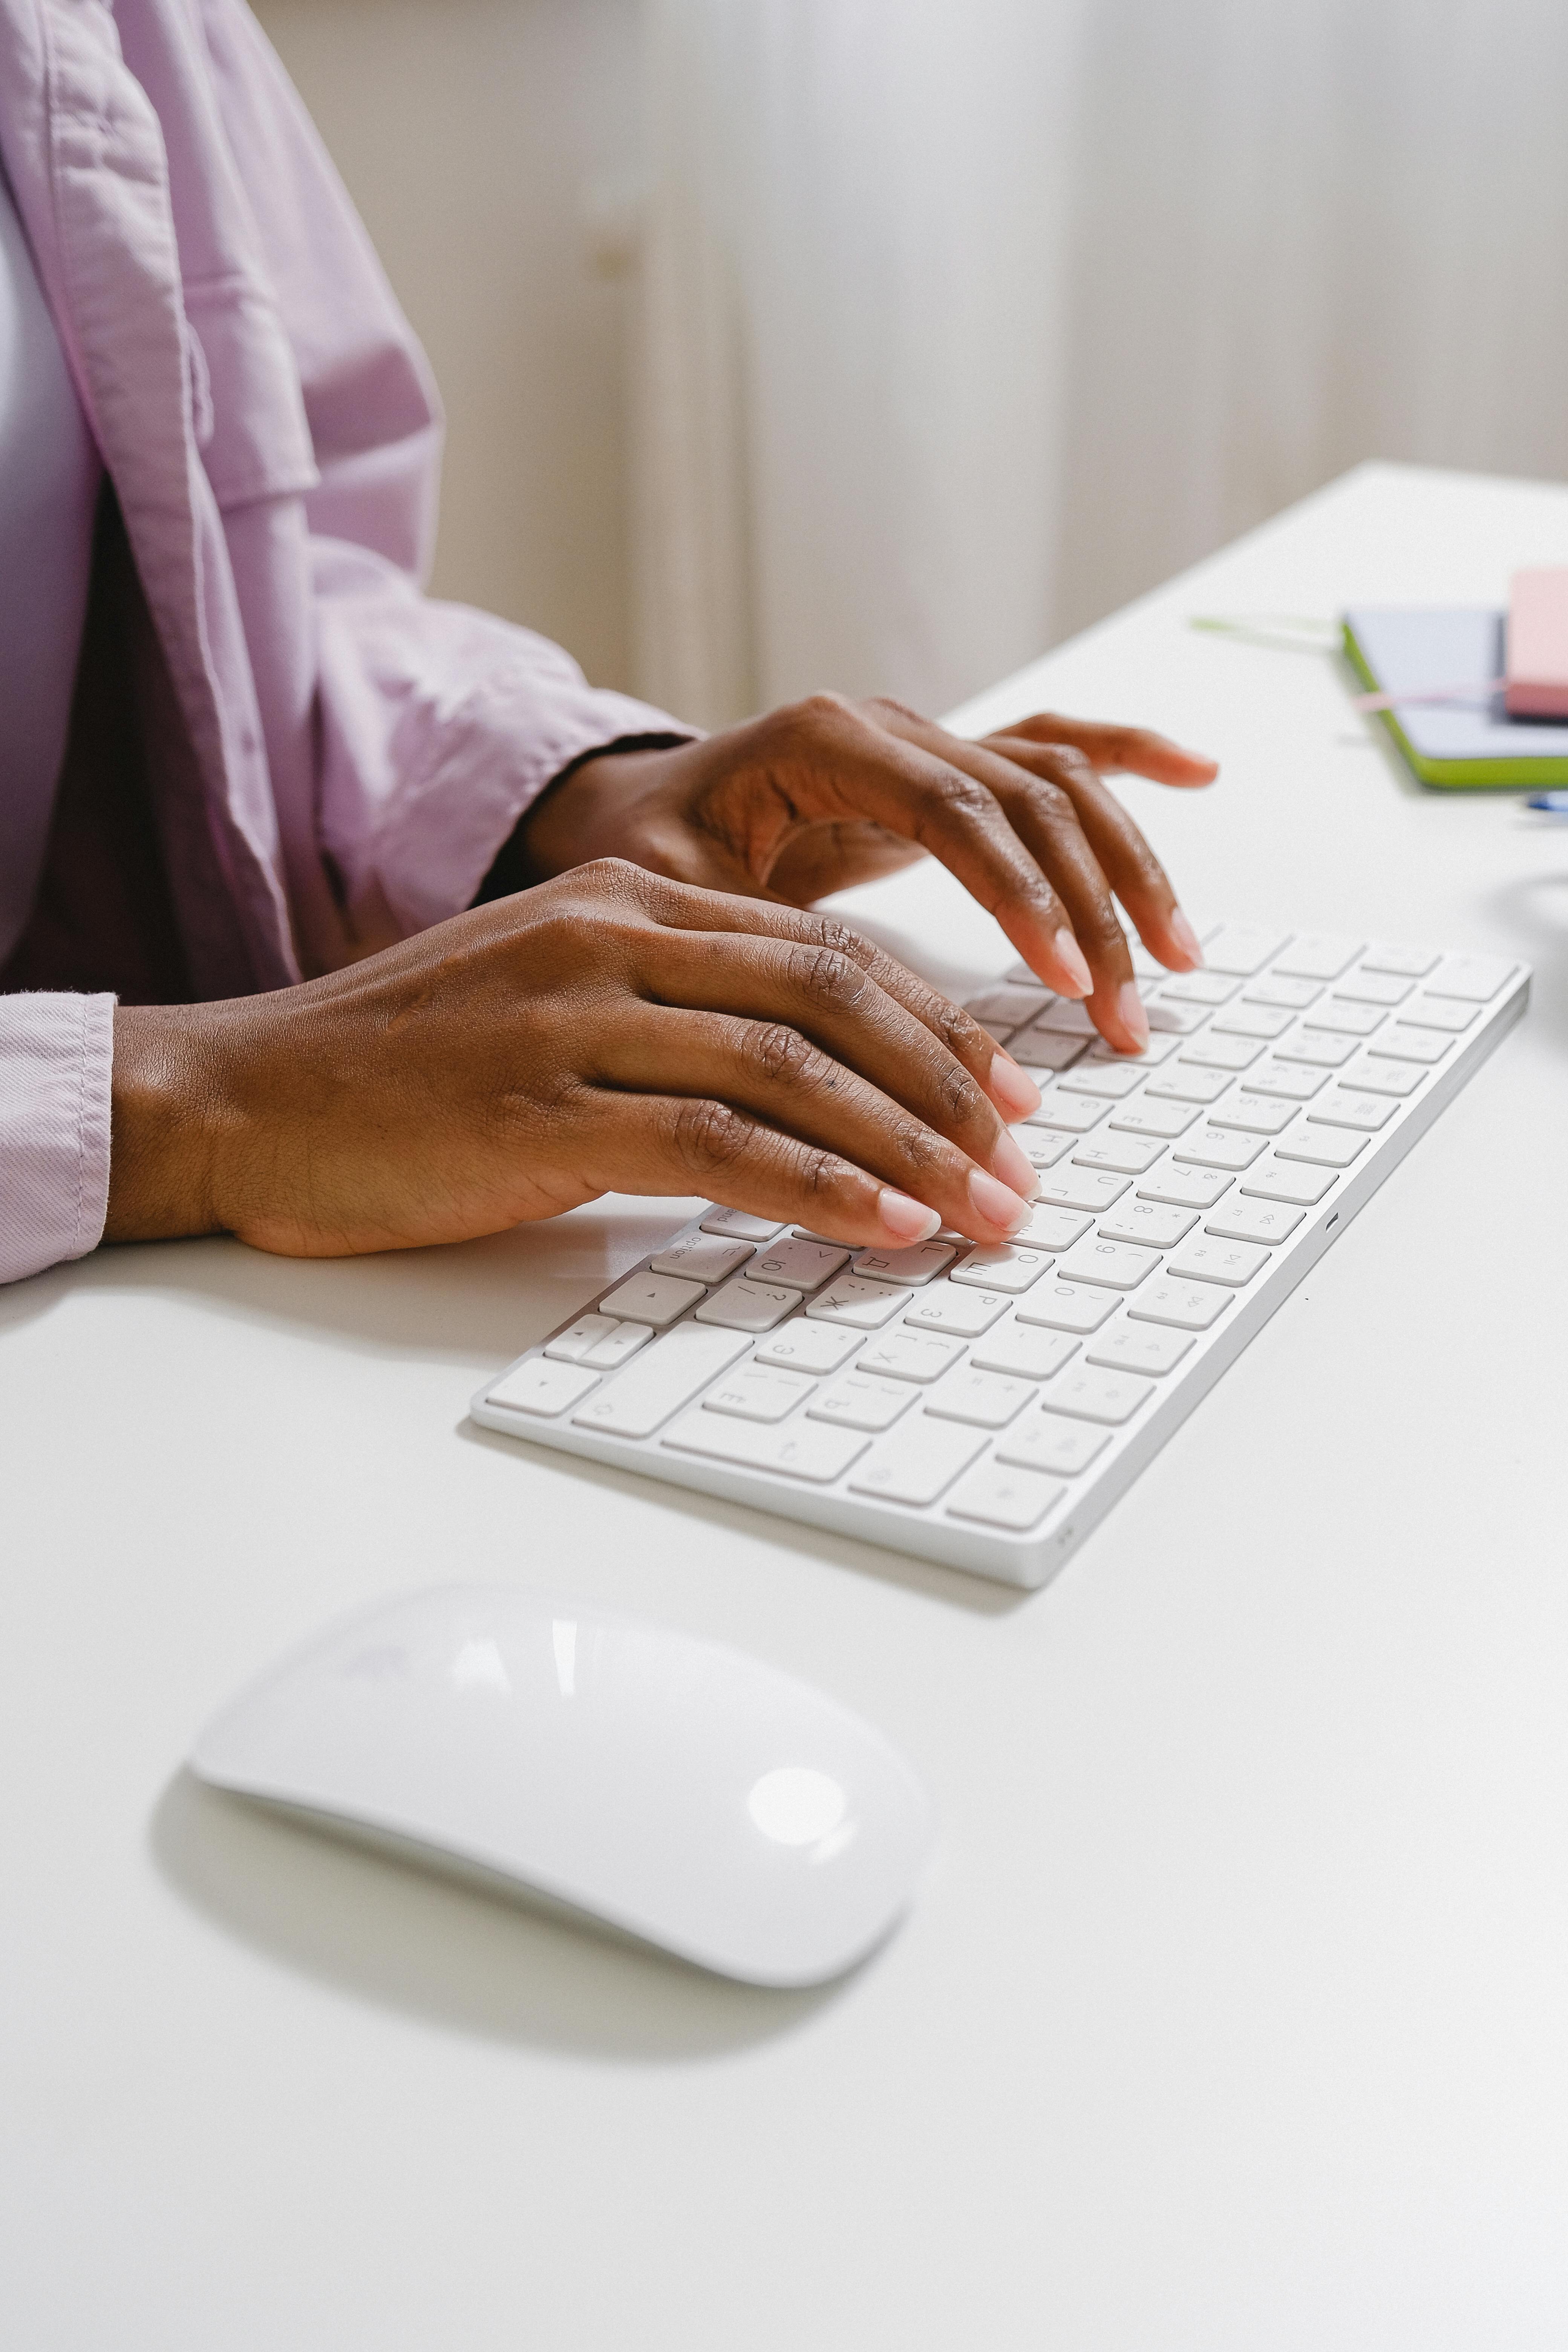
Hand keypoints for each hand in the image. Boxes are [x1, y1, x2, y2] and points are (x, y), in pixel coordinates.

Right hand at [106, 860, 1046, 1258]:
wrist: (245, 1099)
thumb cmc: (400, 1068)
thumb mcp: (548, 1000)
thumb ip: (669, 1015)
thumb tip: (799, 1088)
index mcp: (625, 900)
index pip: (825, 948)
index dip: (937, 1024)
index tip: (1006, 1094)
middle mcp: (613, 938)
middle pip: (835, 996)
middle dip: (953, 1084)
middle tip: (1026, 1162)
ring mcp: (575, 1020)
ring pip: (795, 1069)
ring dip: (911, 1148)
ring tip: (987, 1212)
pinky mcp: (542, 1111)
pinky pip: (717, 1145)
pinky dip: (817, 1189)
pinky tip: (886, 1227)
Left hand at [520, 696, 1216, 1054]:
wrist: (629, 810)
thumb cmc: (643, 855)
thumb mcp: (673, 893)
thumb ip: (754, 934)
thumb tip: (834, 1017)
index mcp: (822, 743)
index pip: (953, 809)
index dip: (1019, 894)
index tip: (1064, 980)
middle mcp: (889, 727)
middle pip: (1028, 799)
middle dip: (1092, 909)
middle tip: (1127, 1012)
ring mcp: (928, 738)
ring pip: (1060, 782)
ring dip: (1126, 868)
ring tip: (1177, 959)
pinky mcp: (949, 768)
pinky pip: (1054, 749)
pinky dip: (1128, 758)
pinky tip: (1198, 772)